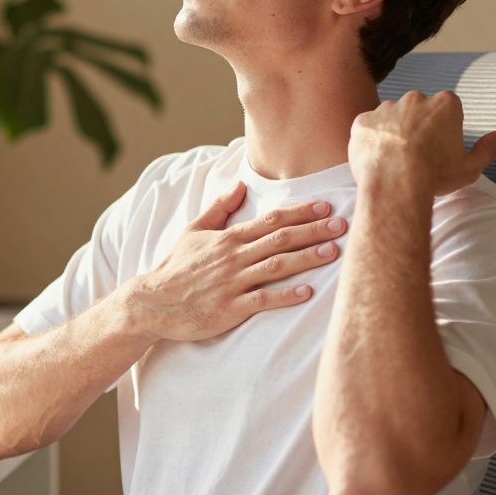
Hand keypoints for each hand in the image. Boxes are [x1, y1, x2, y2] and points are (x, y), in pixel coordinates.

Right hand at [124, 180, 346, 341]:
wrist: (153, 302)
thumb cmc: (175, 267)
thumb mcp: (193, 231)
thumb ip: (219, 208)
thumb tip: (239, 185)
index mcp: (228, 238)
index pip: (271, 220)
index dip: (301, 212)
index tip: (326, 205)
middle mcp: (233, 257)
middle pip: (280, 239)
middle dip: (314, 230)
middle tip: (343, 224)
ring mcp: (232, 283)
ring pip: (276, 266)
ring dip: (307, 258)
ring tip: (334, 252)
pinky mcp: (229, 309)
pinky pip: (262, 299)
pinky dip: (285, 295)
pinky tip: (306, 292)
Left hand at [348, 90, 495, 196]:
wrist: (395, 186)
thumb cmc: (435, 177)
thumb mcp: (470, 166)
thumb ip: (488, 148)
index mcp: (445, 104)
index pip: (446, 111)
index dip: (443, 132)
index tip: (439, 151)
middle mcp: (415, 98)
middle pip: (417, 111)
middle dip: (417, 128)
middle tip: (416, 157)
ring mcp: (386, 108)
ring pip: (391, 118)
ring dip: (392, 133)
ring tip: (394, 161)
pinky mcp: (362, 121)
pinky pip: (367, 128)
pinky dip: (370, 141)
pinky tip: (376, 160)